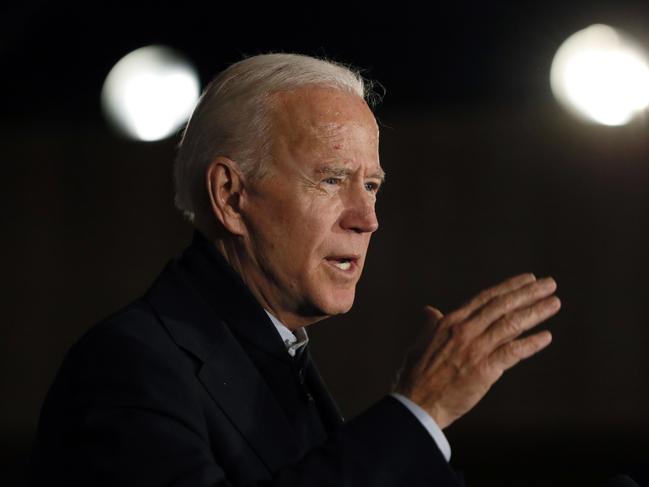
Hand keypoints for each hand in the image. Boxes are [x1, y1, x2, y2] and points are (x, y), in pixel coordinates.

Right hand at [394, 273, 559, 428]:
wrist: (416, 405)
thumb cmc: (415, 377)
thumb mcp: (420, 344)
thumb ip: (430, 326)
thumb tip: (430, 310)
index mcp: (450, 322)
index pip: (485, 298)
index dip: (509, 287)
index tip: (527, 279)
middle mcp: (464, 331)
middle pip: (502, 306)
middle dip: (528, 293)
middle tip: (550, 284)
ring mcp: (475, 349)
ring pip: (511, 325)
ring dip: (535, 312)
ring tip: (554, 303)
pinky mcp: (484, 370)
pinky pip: (513, 353)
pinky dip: (530, 344)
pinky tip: (546, 337)